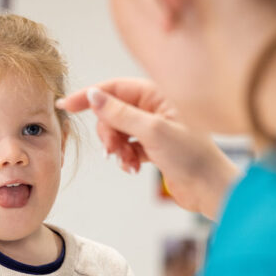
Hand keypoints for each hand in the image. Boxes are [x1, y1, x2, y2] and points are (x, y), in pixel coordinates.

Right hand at [58, 78, 240, 219]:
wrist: (210, 188)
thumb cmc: (192, 156)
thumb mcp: (152, 131)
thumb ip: (119, 113)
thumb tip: (93, 96)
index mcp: (158, 94)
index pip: (114, 88)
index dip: (88, 96)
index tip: (65, 106)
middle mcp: (155, 107)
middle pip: (112, 112)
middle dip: (108, 133)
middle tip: (112, 151)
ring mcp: (154, 127)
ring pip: (118, 132)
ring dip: (117, 149)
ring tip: (128, 163)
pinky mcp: (154, 146)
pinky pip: (127, 147)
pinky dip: (126, 158)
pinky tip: (134, 168)